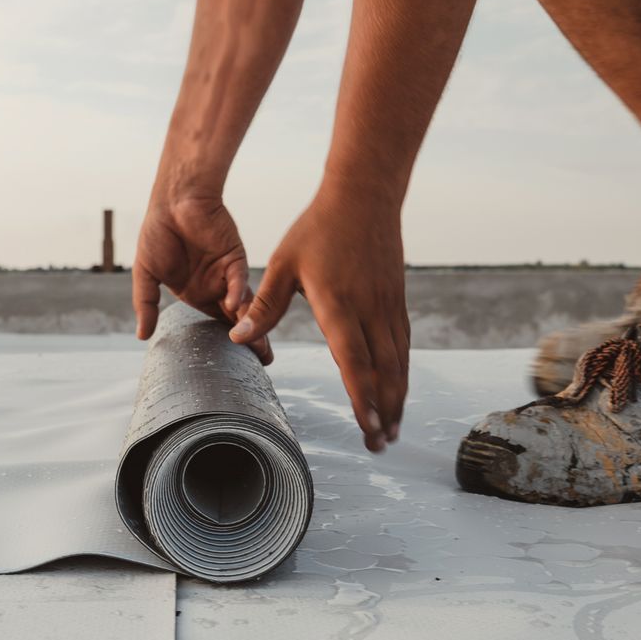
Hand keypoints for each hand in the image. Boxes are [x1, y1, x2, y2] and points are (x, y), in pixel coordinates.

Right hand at [132, 198, 272, 363]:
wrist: (174, 199)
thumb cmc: (158, 231)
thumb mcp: (146, 273)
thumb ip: (145, 304)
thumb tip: (141, 336)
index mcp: (195, 292)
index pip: (213, 324)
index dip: (224, 344)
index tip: (235, 368)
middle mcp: (214, 286)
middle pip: (234, 319)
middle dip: (249, 340)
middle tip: (262, 364)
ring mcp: (226, 272)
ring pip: (242, 304)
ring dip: (250, 324)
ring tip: (261, 348)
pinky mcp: (236, 257)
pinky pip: (238, 280)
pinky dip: (237, 293)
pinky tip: (235, 307)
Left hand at [231, 190, 407, 451]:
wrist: (364, 195)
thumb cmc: (318, 228)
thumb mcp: (283, 265)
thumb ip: (264, 305)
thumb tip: (237, 337)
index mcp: (339, 306)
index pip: (355, 362)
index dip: (364, 399)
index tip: (369, 429)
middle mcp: (370, 310)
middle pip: (383, 372)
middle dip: (384, 412)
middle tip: (380, 445)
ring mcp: (388, 306)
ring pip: (398, 362)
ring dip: (397, 398)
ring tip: (393, 430)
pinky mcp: (396, 300)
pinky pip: (402, 345)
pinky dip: (402, 373)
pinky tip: (398, 390)